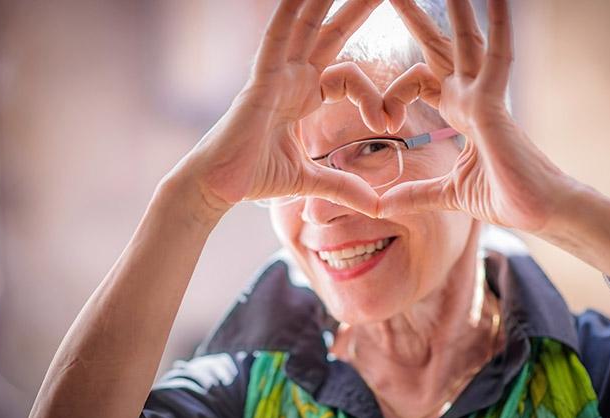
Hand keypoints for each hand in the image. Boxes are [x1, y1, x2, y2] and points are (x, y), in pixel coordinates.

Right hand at [178, 0, 385, 217]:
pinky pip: (276, 39)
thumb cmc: (254, 177)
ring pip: (306, 28)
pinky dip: (288, 14)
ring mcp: (275, 76)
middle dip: (355, 10)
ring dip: (324, 2)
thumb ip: (343, 186)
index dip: (373, 96)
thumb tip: (376, 206)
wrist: (220, 187)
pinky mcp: (260, 82)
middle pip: (330, 34)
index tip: (389, 123)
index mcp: (303, 96)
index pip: (348, 78)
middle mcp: (291, 79)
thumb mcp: (310, 180)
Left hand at [378, 0, 575, 231]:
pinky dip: (498, 26)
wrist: (539, 213)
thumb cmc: (505, 197)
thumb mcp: (445, 193)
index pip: (420, 80)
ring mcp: (484, 97)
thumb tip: (380, 206)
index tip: (383, 122)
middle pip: (438, 47)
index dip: (394, 92)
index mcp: (460, 112)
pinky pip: (497, 57)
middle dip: (415, 19)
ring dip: (454, 9)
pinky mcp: (495, 105)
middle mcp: (471, 97)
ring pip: (465, 41)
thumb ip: (414, 194)